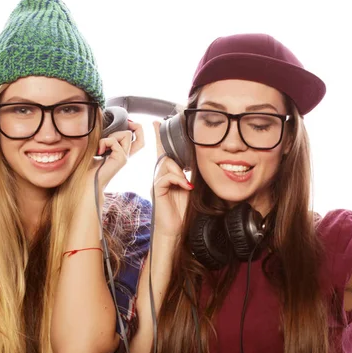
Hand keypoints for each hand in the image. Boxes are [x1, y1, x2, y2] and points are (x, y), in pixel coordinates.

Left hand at [93, 120, 143, 188]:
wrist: (87, 181)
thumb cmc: (89, 166)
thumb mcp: (99, 147)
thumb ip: (105, 138)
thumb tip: (106, 124)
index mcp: (122, 153)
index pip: (139, 140)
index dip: (138, 129)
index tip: (128, 122)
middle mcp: (126, 155)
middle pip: (140, 137)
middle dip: (133, 126)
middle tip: (122, 127)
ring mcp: (125, 157)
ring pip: (127, 134)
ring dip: (113, 135)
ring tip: (103, 145)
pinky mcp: (121, 159)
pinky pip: (113, 141)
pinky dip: (103, 142)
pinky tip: (98, 152)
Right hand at [152, 121, 192, 238]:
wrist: (175, 230)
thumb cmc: (182, 210)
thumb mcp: (189, 187)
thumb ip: (189, 174)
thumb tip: (195, 163)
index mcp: (167, 174)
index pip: (162, 151)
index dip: (159, 137)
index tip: (156, 122)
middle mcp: (160, 176)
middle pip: (164, 155)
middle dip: (168, 148)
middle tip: (174, 148)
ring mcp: (157, 183)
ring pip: (166, 164)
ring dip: (179, 170)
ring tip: (186, 182)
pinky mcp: (157, 191)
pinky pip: (165, 177)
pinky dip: (177, 179)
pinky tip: (185, 186)